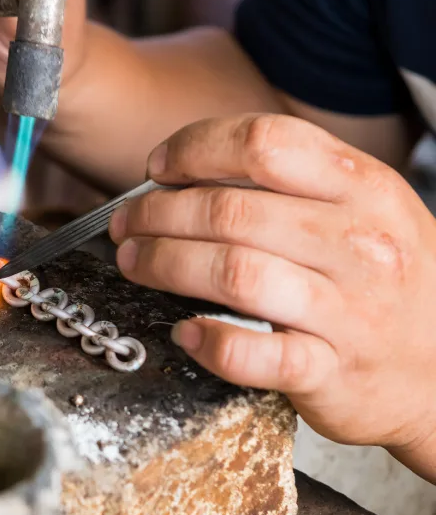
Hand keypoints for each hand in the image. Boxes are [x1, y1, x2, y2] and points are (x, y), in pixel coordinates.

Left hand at [109, 113, 435, 479]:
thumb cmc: (387, 280)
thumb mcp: (363, 210)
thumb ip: (291, 184)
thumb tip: (189, 172)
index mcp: (362, 187)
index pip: (264, 142)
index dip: (194, 149)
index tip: (158, 168)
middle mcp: (359, 242)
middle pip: (230, 211)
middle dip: (158, 214)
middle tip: (127, 223)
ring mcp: (350, 311)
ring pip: (233, 272)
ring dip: (164, 265)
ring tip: (134, 263)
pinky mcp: (333, 372)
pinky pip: (258, 354)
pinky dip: (211, 342)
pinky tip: (184, 332)